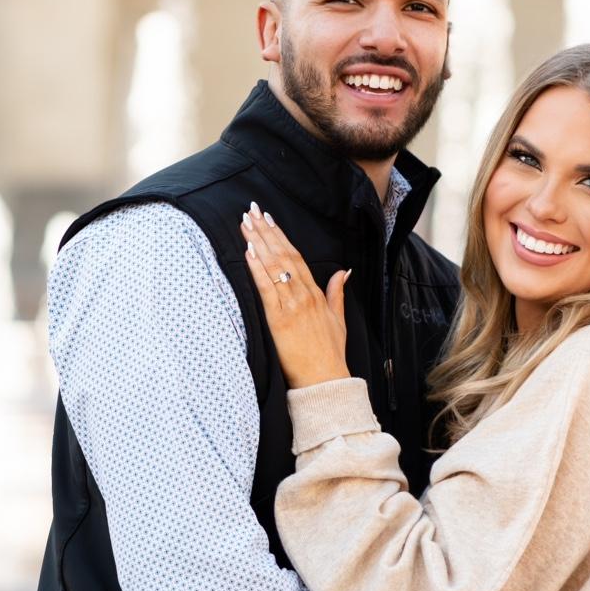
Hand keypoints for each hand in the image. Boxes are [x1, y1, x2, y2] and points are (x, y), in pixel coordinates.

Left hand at [240, 202, 351, 388]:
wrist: (325, 380)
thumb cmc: (330, 353)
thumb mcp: (339, 319)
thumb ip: (337, 292)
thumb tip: (343, 271)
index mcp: (316, 294)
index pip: (296, 257)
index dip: (281, 236)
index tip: (269, 219)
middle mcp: (304, 295)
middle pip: (283, 255)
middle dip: (266, 231)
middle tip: (252, 211)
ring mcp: (292, 306)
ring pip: (274, 267)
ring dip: (258, 243)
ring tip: (246, 224)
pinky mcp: (280, 320)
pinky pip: (267, 289)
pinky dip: (258, 269)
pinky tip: (249, 253)